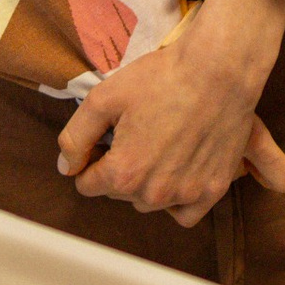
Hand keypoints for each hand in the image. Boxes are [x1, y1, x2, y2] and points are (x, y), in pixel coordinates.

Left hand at [55, 0, 284, 228]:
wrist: (219, 71)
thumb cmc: (161, 79)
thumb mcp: (104, 98)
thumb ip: (76, 137)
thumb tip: (66, 168)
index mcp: (124, 172)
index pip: (88, 185)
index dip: (91, 160)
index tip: (105, 140)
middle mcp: (154, 192)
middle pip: (119, 194)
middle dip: (119, 171)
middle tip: (132, 137)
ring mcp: (187, 193)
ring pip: (150, 203)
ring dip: (146, 185)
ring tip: (155, 149)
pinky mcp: (214, 189)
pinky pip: (185, 213)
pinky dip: (177, 201)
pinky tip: (176, 174)